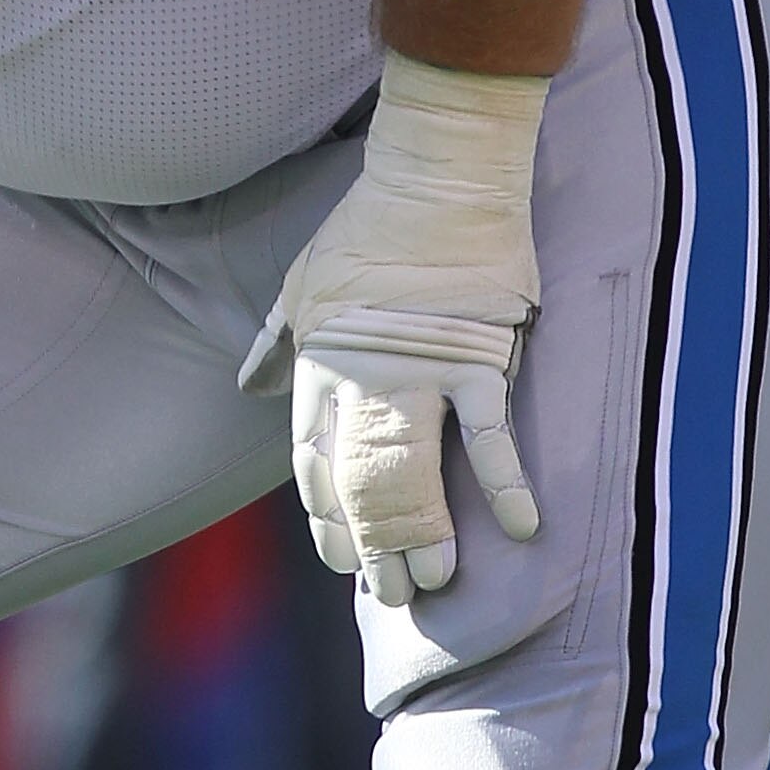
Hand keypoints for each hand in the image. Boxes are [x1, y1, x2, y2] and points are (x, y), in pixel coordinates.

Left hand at [243, 62, 545, 608]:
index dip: (326, 521)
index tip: (343, 558)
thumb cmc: (365, 227)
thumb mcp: (299, 285)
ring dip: (424, 537)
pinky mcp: (478, 359)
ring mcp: (421, 374)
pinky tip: (521, 528)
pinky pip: (490, 435)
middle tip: (393, 592)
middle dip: (373, 547)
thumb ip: (275, 343)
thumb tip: (248, 384)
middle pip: (360, 487)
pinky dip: (505, 483)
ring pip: (414, 476)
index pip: (312, 467)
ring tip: (434, 582)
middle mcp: (363, 382)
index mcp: (319, 368)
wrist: (433, 177)